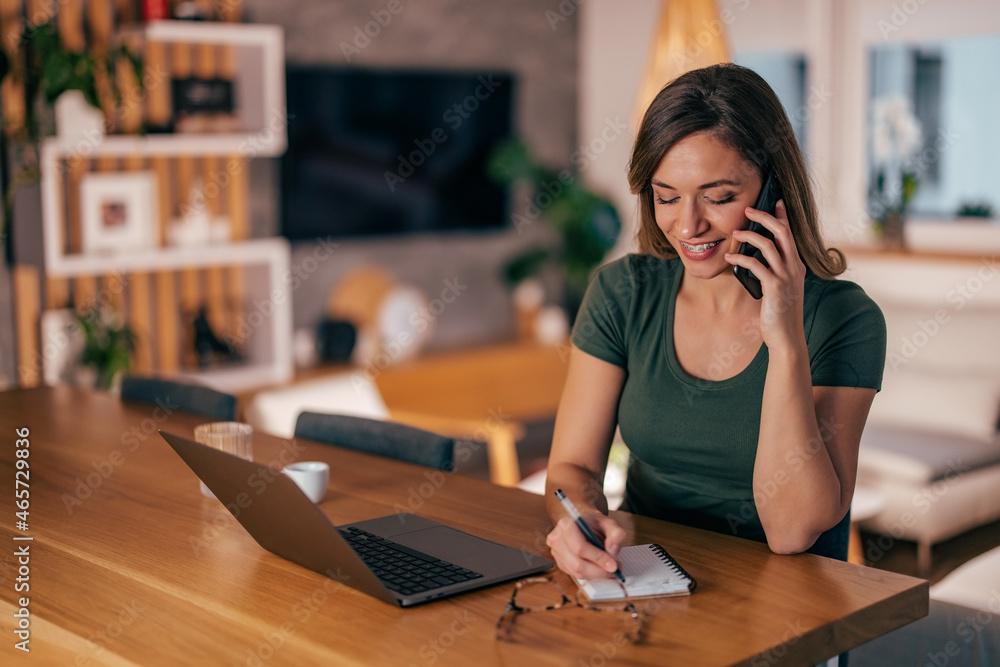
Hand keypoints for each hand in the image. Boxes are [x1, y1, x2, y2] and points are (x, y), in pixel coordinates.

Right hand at [545, 512, 625, 579]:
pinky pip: (577, 575)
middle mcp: (557, 539)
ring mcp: (556, 552)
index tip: (614, 565)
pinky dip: (591, 575)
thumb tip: (613, 551)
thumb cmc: (594, 523)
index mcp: (566, 525)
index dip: (598, 558)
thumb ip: (616, 534)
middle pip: (577, 564)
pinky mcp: (560, 563)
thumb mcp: (608, 523)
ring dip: (596, 574)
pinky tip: (599, 568)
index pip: (579, 547)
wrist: (583, 524)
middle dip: (599, 570)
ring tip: (609, 569)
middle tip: (615, 570)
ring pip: (577, 572)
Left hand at [725, 200, 806, 350]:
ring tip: (735, 233)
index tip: (776, 201)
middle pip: (783, 232)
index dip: (783, 216)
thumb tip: (756, 260)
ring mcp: (786, 276)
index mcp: (796, 265)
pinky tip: (730, 257)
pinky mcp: (775, 287)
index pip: (791, 234)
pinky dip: (741, 259)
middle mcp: (794, 267)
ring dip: (750, 236)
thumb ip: (774, 272)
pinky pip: (757, 265)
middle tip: (748, 210)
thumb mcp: (781, 289)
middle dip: (765, 217)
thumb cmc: (780, 313)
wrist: (787, 337)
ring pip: (769, 245)